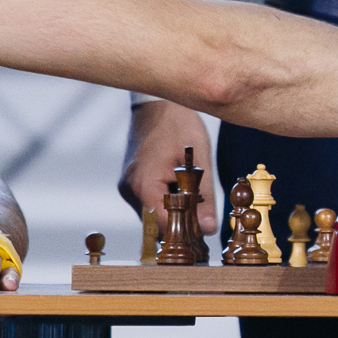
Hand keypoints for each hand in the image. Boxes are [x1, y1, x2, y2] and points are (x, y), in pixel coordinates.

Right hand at [122, 100, 216, 234]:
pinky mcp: (130, 182)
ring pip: (153, 216)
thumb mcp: (199, 160)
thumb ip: (204, 197)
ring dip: (174, 214)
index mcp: (145, 184)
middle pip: (157, 225)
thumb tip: (209, 229)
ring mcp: (128, 186)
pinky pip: (149, 203)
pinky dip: (167, 203)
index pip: (165, 226)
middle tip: (205, 221)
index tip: (206, 235)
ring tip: (196, 201)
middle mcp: (131, 189)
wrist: (157, 102)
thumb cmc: (179, 124)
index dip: (187, 234)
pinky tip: (183, 190)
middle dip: (182, 226)